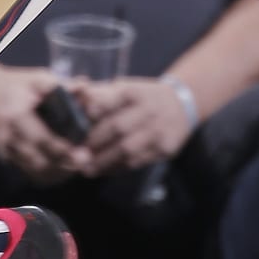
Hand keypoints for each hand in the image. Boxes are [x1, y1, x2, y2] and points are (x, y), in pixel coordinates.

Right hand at [0, 64, 89, 181]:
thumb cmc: (15, 85)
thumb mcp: (36, 78)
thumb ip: (61, 84)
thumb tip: (85, 85)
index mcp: (17, 117)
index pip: (43, 140)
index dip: (64, 151)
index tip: (85, 154)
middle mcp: (10, 138)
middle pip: (40, 163)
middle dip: (65, 166)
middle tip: (85, 162)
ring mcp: (7, 151)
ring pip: (35, 173)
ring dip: (58, 174)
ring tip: (77, 167)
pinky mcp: (7, 158)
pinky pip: (30, 174)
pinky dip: (48, 176)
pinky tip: (63, 170)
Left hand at [75, 76, 193, 173]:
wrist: (183, 104)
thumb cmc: (144, 96)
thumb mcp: (126, 87)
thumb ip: (100, 94)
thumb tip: (76, 102)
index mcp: (134, 92)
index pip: (111, 101)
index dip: (93, 113)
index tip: (75, 125)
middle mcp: (148, 110)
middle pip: (118, 128)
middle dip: (94, 143)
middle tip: (76, 154)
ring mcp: (158, 131)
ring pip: (127, 149)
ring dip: (104, 162)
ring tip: (86, 169)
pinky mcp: (165, 149)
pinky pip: (138, 162)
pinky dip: (118, 168)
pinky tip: (104, 171)